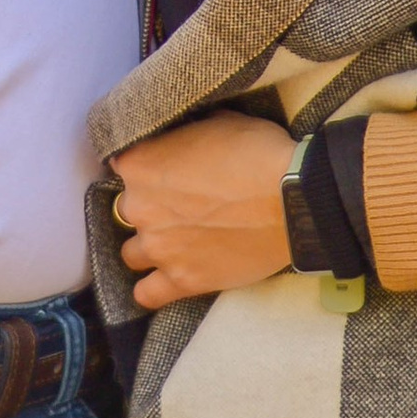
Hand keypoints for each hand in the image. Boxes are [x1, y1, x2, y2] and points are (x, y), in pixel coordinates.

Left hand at [111, 114, 296, 311]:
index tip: (168, 171)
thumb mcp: (218, 123)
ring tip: (177, 242)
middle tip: (182, 205)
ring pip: (132, 254)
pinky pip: (147, 294)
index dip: (147, 168)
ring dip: (151, 246)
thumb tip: (188, 137)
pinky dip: (152, 289)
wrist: (292, 199)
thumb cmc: (258, 154)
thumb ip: (188, 135)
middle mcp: (139, 208)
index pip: (124, 165)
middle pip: (128, 210)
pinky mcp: (182, 280)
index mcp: (141, 165)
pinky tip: (165, 280)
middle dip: (151, 207)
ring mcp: (159, 248)